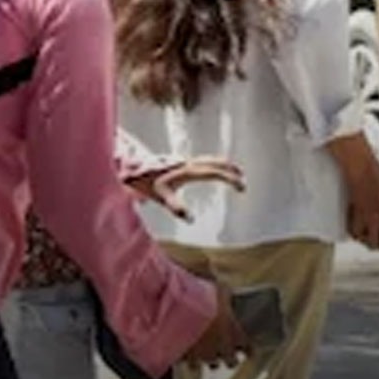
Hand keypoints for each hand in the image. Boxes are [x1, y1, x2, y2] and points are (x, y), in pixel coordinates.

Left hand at [126, 156, 245, 219]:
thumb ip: (176, 207)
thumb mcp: (161, 196)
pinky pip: (205, 162)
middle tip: (244, 182)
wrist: (134, 167)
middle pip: (217, 162)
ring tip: (236, 175)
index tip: (242, 188)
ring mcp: (186, 161)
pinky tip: (216, 173)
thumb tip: (191, 218)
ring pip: (211, 160)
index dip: (231, 178)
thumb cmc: (147, 181)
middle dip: (232, 170)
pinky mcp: (183, 163)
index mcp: (188, 170)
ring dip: (225, 166)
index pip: (215, 172)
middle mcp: (189, 163)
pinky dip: (216, 166)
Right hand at [185, 282, 250, 368]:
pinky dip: (192, 360)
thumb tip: (226, 289)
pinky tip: (190, 355)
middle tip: (227, 352)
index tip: (249, 350)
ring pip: (212, 365)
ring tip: (207, 353)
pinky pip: (193, 364)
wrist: (185, 309)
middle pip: (231, 362)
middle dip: (230, 358)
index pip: (249, 349)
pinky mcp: (190, 357)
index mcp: (237, 334)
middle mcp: (224, 349)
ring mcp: (206, 355)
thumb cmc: (207, 297)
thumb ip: (226, 293)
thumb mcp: (220, 290)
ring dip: (211, 359)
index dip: (249, 349)